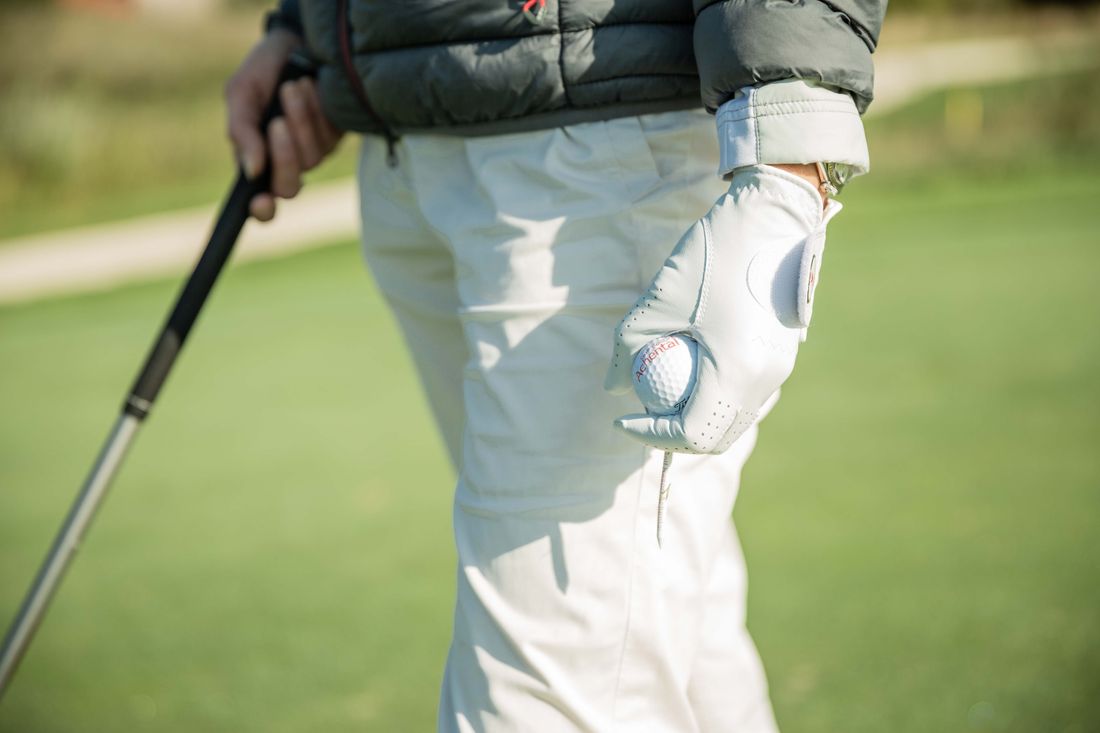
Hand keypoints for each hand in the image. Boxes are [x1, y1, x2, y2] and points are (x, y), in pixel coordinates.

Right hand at [225, 29, 343, 220]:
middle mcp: (285, 163)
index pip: (260, 201)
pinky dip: (317, 110)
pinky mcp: (335, 138)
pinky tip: (311, 86)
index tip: (261, 203)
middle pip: (289, 188)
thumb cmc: (263, 71)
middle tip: (278, 122)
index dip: (261, 210)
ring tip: (293, 87)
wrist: (296, 43)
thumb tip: (251, 170)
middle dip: (285, 156)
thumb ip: (241, 132)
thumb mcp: (241, 93)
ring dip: (301, 121)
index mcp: (256, 159)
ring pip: (311, 160)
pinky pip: (329, 139)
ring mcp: (313, 152)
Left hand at [605, 165, 840, 453]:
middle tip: (642, 417)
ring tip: (661, 395)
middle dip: (674, 436)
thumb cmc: (711, 255)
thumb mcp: (657, 301)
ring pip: (734, 419)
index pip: (692, 432)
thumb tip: (614, 389)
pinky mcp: (782, 357)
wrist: (772, 217)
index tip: (623, 419)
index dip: (652, 435)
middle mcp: (765, 380)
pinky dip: (716, 399)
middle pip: (716, 437)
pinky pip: (746, 396)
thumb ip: (629, 350)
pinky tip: (689, 373)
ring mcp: (779, 370)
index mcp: (736, 372)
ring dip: (696, 419)